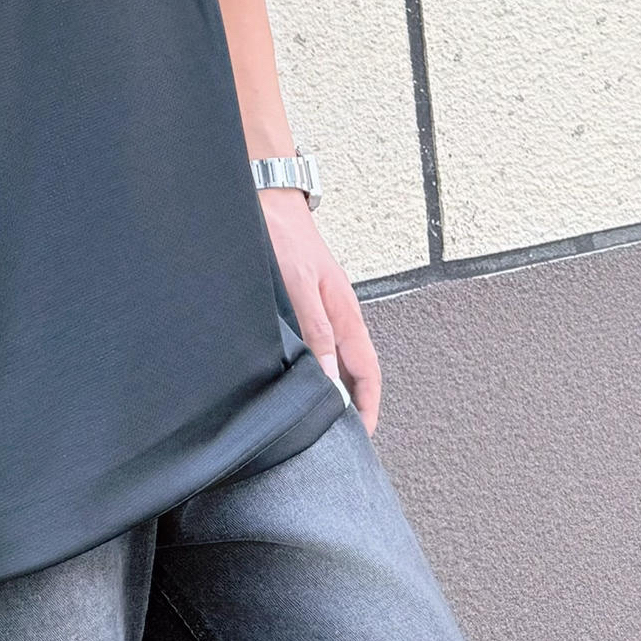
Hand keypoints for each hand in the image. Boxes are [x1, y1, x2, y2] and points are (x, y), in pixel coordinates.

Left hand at [259, 189, 381, 434]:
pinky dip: (317, 369)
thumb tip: (332, 378)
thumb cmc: (286, 239)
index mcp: (347, 316)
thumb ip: (317, 330)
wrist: (271, 201)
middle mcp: (340, 318)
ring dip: (335, 389)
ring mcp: (326, 312)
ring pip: (338, 360)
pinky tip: (300, 379)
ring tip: (318, 419)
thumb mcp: (301, 286)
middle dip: (353, 406)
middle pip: (356, 372)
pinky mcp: (308, 305)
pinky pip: (320, 345)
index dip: (369, 408)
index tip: (362, 437)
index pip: (368, 374)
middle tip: (336, 438)